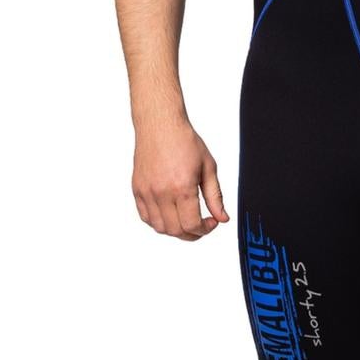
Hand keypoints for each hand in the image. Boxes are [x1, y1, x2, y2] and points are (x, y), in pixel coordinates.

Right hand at [132, 117, 229, 239]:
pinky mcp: (137, 189)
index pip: (192, 224)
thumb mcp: (208, 168)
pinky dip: (158, 222)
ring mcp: (147, 192)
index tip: (211, 222)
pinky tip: (170, 214)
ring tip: (185, 220)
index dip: (205, 229)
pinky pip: (145, 217)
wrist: (160, 125)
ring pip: (159, 227)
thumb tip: (222, 218)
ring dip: (175, 230)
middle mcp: (162, 192)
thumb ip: (215, 196)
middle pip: (176, 230)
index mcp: (182, 187)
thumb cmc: (184, 141)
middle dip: (192, 233)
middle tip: (201, 225)